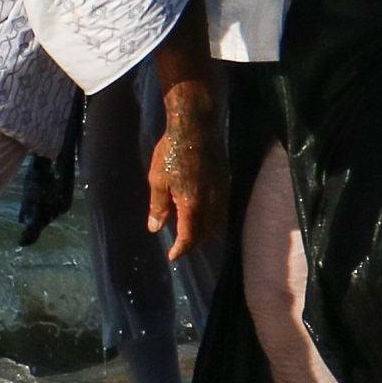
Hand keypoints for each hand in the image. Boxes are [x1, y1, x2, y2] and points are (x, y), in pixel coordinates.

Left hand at [148, 78, 220, 261]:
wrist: (196, 126)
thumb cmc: (171, 152)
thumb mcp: (157, 180)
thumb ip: (158, 207)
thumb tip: (156, 228)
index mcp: (192, 205)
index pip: (189, 238)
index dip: (180, 249)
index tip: (172, 256)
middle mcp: (211, 203)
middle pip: (205, 233)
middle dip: (192, 243)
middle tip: (180, 246)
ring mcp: (221, 192)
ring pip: (216, 223)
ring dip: (204, 232)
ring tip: (191, 233)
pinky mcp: (225, 182)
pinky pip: (220, 209)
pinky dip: (211, 218)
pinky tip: (202, 213)